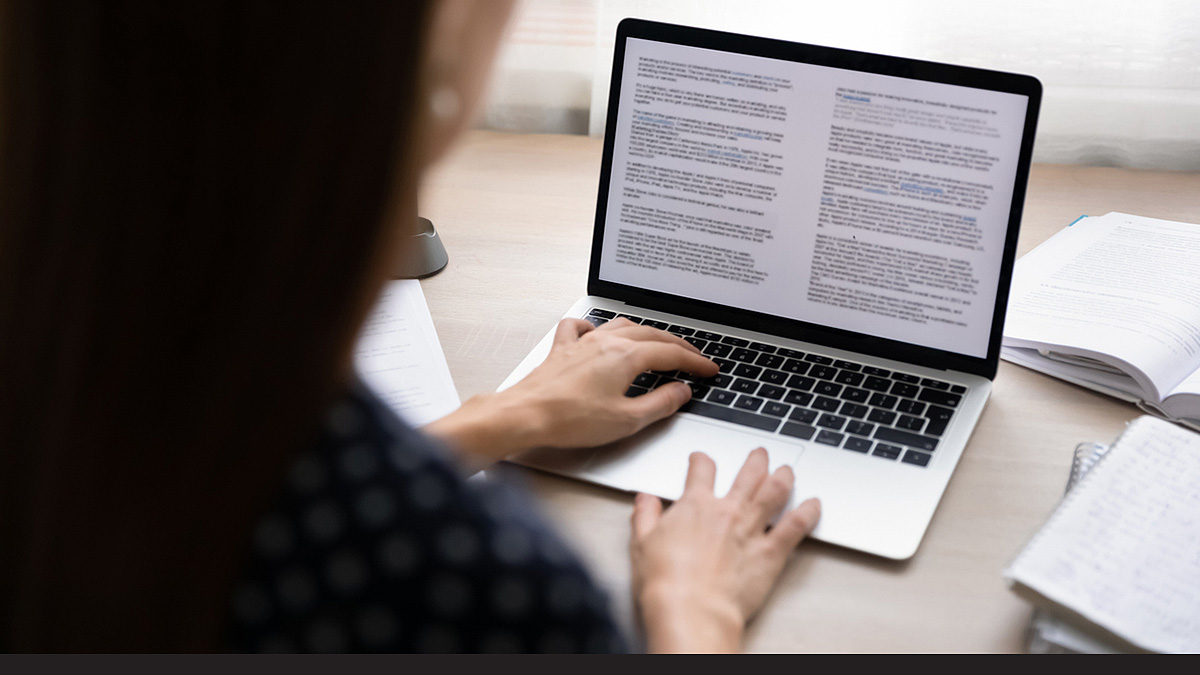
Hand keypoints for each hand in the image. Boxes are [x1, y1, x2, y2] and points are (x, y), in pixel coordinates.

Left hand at [424, 317, 717, 462]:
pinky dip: (597, 327)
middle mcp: (606, 342)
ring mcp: (583, 342)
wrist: (526, 414)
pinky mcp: (563, 350)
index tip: (709, 370)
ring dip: (646, 333)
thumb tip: (681, 391)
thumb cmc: (570, 419)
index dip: (695, 362)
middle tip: (694, 357)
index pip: (671, 354)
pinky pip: (583, 327)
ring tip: (658, 343)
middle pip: (652, 335)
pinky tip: (599, 334)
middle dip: (678, 345)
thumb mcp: (627, 420)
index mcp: (626, 356)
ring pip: (623, 325)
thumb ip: (660, 404)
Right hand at [630, 449, 820, 652]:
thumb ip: (645, 517)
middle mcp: (727, 511)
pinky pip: (796, 526)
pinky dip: (809, 512)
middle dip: (756, 460)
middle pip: (748, 474)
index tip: (701, 459)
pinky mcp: (771, 553)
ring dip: (783, 476)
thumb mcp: (641, 544)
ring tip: (787, 470)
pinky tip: (815, 505)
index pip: (701, 470)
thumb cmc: (666, 583)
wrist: (691, 609)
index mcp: (695, 506)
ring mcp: (751, 530)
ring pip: (775, 491)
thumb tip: (645, 499)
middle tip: (761, 454)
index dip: (701, 460)